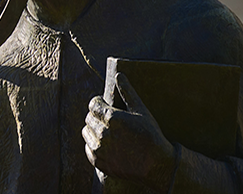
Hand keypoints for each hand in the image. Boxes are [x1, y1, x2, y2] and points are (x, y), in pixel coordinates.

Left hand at [83, 73, 176, 189]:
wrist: (156, 166)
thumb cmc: (151, 136)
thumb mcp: (141, 111)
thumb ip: (128, 93)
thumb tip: (119, 76)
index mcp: (111, 118)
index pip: (93, 104)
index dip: (98, 103)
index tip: (104, 105)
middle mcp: (102, 133)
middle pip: (89, 118)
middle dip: (97, 116)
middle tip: (108, 119)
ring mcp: (99, 148)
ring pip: (86, 132)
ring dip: (93, 130)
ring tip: (107, 132)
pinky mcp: (98, 161)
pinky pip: (88, 148)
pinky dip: (94, 145)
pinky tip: (106, 144)